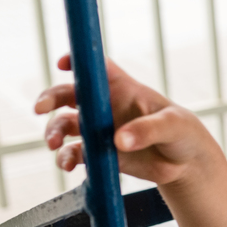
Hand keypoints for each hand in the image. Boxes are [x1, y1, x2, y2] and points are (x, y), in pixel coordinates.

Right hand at [35, 55, 215, 186]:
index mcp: (124, 88)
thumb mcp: (173, 126)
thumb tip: (119, 140)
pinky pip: (73, 153)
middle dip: (50, 98)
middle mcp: (106, 106)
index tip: (64, 63)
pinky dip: (65, 158)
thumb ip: (148, 130)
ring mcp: (99, 130)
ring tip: (54, 145)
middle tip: (41, 108)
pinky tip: (68, 165)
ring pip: (64, 125)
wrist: (185, 165)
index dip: (79, 60)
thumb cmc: (183, 132)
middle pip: (69, 94)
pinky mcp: (98, 154)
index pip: (97, 67)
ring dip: (53, 132)